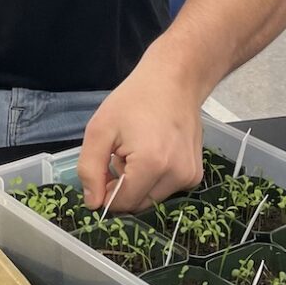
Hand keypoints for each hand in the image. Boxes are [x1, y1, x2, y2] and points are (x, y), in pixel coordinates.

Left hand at [76, 46, 205, 214]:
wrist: (174, 80)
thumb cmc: (134, 100)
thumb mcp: (100, 129)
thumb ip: (90, 168)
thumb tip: (93, 203)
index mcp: (152, 165)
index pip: (123, 203)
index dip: (105, 193)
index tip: (102, 170)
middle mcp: (176, 176)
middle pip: (138, 204)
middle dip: (123, 187)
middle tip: (118, 156)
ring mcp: (190, 177)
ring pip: (152, 199)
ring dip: (138, 183)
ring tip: (136, 152)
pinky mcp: (196, 175)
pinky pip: (166, 189)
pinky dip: (154, 179)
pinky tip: (152, 153)